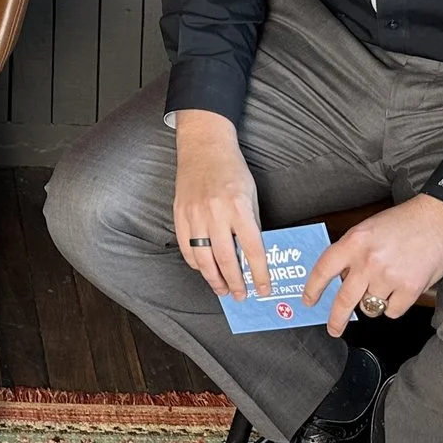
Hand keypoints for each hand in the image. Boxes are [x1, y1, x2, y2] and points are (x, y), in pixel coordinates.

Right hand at [173, 109, 271, 300]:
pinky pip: (186, 247)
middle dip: (235, 282)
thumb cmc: (232, 170)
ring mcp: (194, 215)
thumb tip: (252, 256)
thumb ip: (251, 224)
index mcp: (238, 207)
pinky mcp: (179, 214)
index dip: (259, 274)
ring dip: (213, 279)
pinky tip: (204, 269)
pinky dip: (195, 263)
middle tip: (241, 295)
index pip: (253, 249)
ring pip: (202, 259)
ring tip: (223, 289)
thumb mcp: (251, 195)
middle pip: (225, 259)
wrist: (203, 147)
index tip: (263, 288)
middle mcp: (215, 213)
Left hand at [302, 194, 442, 334]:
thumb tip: (340, 279)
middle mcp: (368, 261)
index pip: (323, 270)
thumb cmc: (405, 221)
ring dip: (374, 303)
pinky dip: (394, 306)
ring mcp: (389, 277)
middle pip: (343, 300)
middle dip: (335, 320)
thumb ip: (353, 252)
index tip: (308, 301)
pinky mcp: (409, 289)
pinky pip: (392, 311)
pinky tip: (400, 290)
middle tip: (333, 328)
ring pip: (370, 307)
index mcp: (354, 241)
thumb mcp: (368, 228)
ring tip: (385, 287)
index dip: (313, 289)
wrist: (440, 218)